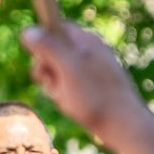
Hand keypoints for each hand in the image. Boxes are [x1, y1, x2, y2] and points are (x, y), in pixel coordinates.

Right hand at [21, 23, 143, 141]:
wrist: (125, 126)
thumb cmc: (96, 96)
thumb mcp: (67, 68)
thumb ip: (48, 47)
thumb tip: (28, 30)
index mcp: (87, 40)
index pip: (58, 27)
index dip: (43, 40)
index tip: (40, 59)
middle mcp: (91, 51)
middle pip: (56, 50)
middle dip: (47, 68)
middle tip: (52, 82)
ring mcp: (94, 69)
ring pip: (61, 71)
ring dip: (55, 85)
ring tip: (65, 97)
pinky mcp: (95, 87)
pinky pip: (71, 86)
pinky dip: (66, 95)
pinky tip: (73, 106)